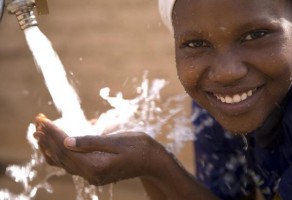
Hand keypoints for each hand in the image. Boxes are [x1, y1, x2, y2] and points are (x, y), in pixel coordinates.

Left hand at [33, 114, 168, 185]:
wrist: (152, 161)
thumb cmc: (138, 148)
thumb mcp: (117, 141)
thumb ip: (91, 142)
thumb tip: (67, 141)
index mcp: (96, 166)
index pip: (67, 149)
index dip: (54, 134)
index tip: (44, 121)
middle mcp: (91, 174)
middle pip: (62, 156)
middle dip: (48, 139)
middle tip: (37, 122)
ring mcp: (92, 176)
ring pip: (64, 162)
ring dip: (51, 146)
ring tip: (39, 133)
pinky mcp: (94, 172)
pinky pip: (71, 164)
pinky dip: (60, 154)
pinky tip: (53, 147)